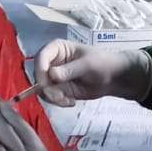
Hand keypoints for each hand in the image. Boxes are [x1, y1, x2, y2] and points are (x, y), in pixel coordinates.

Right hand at [32, 39, 151, 106]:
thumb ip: (69, 70)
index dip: (40, 70)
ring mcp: (54, 76)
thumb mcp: (87, 65)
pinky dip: (58, 102)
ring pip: (42, 88)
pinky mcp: (58, 89)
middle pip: (38, 74)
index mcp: (57, 48)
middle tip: (59, 97)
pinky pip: (50, 97)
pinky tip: (71, 102)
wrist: (113, 79)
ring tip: (67, 100)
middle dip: (46, 88)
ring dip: (52, 97)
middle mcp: (52, 61)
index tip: (46, 83)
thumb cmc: (102, 64)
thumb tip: (51, 74)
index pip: (41, 57)